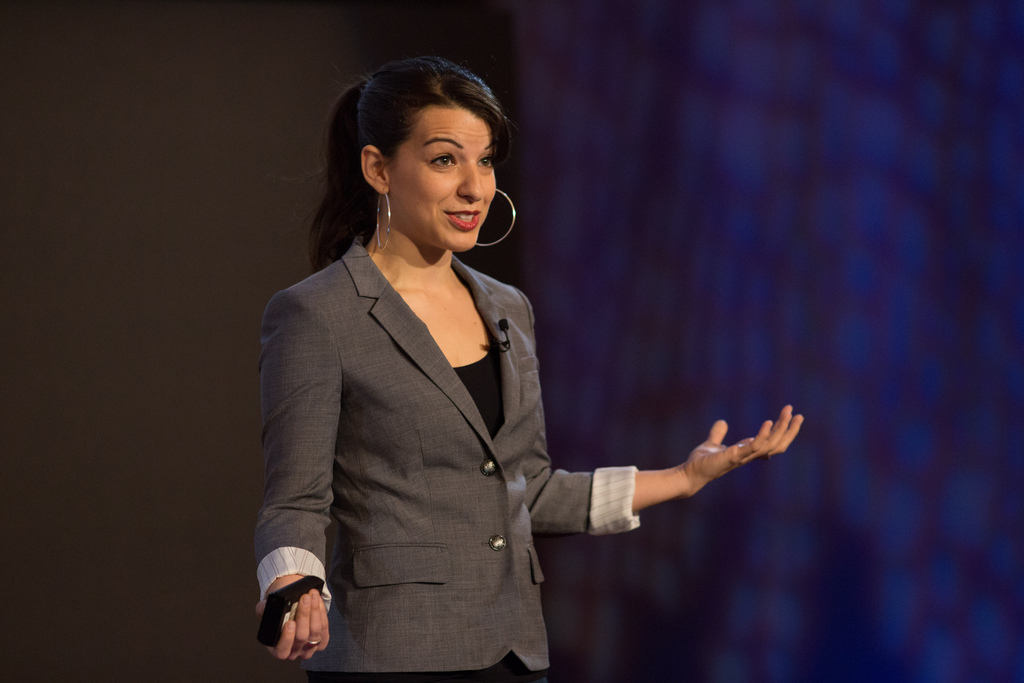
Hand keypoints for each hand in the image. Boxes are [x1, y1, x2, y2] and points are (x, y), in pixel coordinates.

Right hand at [255, 574, 329, 659]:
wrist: (291, 611)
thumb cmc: (279, 614)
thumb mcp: (266, 611)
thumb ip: (263, 609)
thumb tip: (266, 606)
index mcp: (277, 648)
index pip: (282, 651)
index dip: (287, 638)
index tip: (290, 623)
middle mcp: (294, 651)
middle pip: (302, 636)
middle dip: (304, 615)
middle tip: (304, 599)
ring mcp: (308, 648)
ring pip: (315, 632)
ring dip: (315, 611)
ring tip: (312, 596)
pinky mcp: (321, 641)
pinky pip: (324, 629)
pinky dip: (322, 614)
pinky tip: (317, 602)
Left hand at [678, 405, 803, 496]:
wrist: (690, 474)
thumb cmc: (702, 462)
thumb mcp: (712, 444)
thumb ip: (718, 433)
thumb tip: (722, 422)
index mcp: (747, 452)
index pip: (772, 443)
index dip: (783, 431)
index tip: (791, 416)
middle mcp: (749, 455)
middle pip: (777, 444)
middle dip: (789, 430)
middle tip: (799, 414)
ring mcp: (743, 457)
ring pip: (770, 444)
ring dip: (781, 428)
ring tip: (788, 413)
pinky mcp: (733, 457)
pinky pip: (753, 447)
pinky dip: (762, 435)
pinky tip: (768, 422)